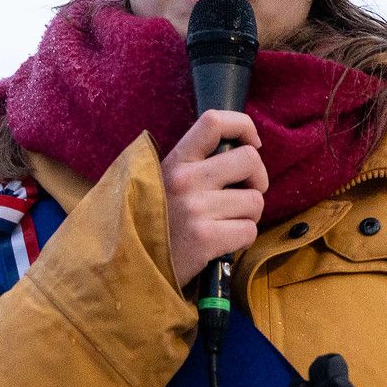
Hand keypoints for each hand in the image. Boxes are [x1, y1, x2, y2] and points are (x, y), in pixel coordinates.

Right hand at [161, 109, 267, 287]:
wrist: (129, 265)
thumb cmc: (157, 222)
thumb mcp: (165, 182)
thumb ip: (195, 165)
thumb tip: (243, 150)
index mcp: (176, 160)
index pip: (214, 121)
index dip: (243, 126)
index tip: (252, 143)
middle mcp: (185, 179)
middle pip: (250, 159)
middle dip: (257, 179)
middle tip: (243, 195)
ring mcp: (195, 209)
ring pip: (255, 200)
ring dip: (248, 215)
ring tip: (225, 224)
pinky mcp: (204, 239)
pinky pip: (249, 230)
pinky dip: (242, 239)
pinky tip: (221, 243)